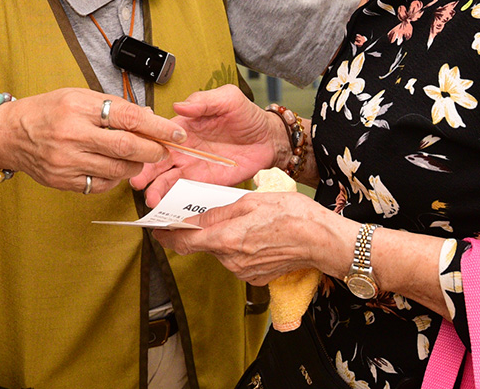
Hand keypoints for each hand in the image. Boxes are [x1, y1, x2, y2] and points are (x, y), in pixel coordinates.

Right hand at [0, 88, 183, 194]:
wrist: (9, 134)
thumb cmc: (46, 111)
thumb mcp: (78, 96)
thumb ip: (112, 107)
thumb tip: (148, 117)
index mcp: (78, 107)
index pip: (128, 117)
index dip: (158, 126)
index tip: (176, 133)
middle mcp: (72, 134)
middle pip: (127, 148)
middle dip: (153, 151)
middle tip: (164, 150)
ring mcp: (67, 161)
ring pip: (117, 170)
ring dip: (136, 166)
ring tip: (137, 158)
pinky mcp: (63, 181)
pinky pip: (100, 184)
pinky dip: (114, 178)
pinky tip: (113, 168)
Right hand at [131, 84, 283, 203]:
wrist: (268, 139)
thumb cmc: (246, 116)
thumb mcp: (228, 99)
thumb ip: (203, 102)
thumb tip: (179, 106)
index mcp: (183, 127)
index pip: (158, 134)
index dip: (145, 143)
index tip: (136, 151)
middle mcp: (182, 148)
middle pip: (156, 160)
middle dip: (145, 171)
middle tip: (136, 180)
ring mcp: (191, 166)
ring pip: (166, 179)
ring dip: (156, 188)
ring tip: (150, 198)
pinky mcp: (203, 182)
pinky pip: (183, 192)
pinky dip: (172, 199)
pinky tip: (164, 205)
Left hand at [153, 191, 325, 285]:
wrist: (322, 241)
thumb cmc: (292, 215)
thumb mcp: (250, 201)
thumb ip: (217, 212)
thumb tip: (193, 218)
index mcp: (226, 239)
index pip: (183, 242)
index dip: (166, 235)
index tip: (157, 228)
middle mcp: (231, 261)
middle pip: (202, 246)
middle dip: (200, 230)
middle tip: (207, 212)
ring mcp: (243, 272)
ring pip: (219, 252)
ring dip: (222, 237)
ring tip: (242, 221)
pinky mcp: (254, 277)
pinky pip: (235, 260)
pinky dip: (237, 248)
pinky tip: (254, 235)